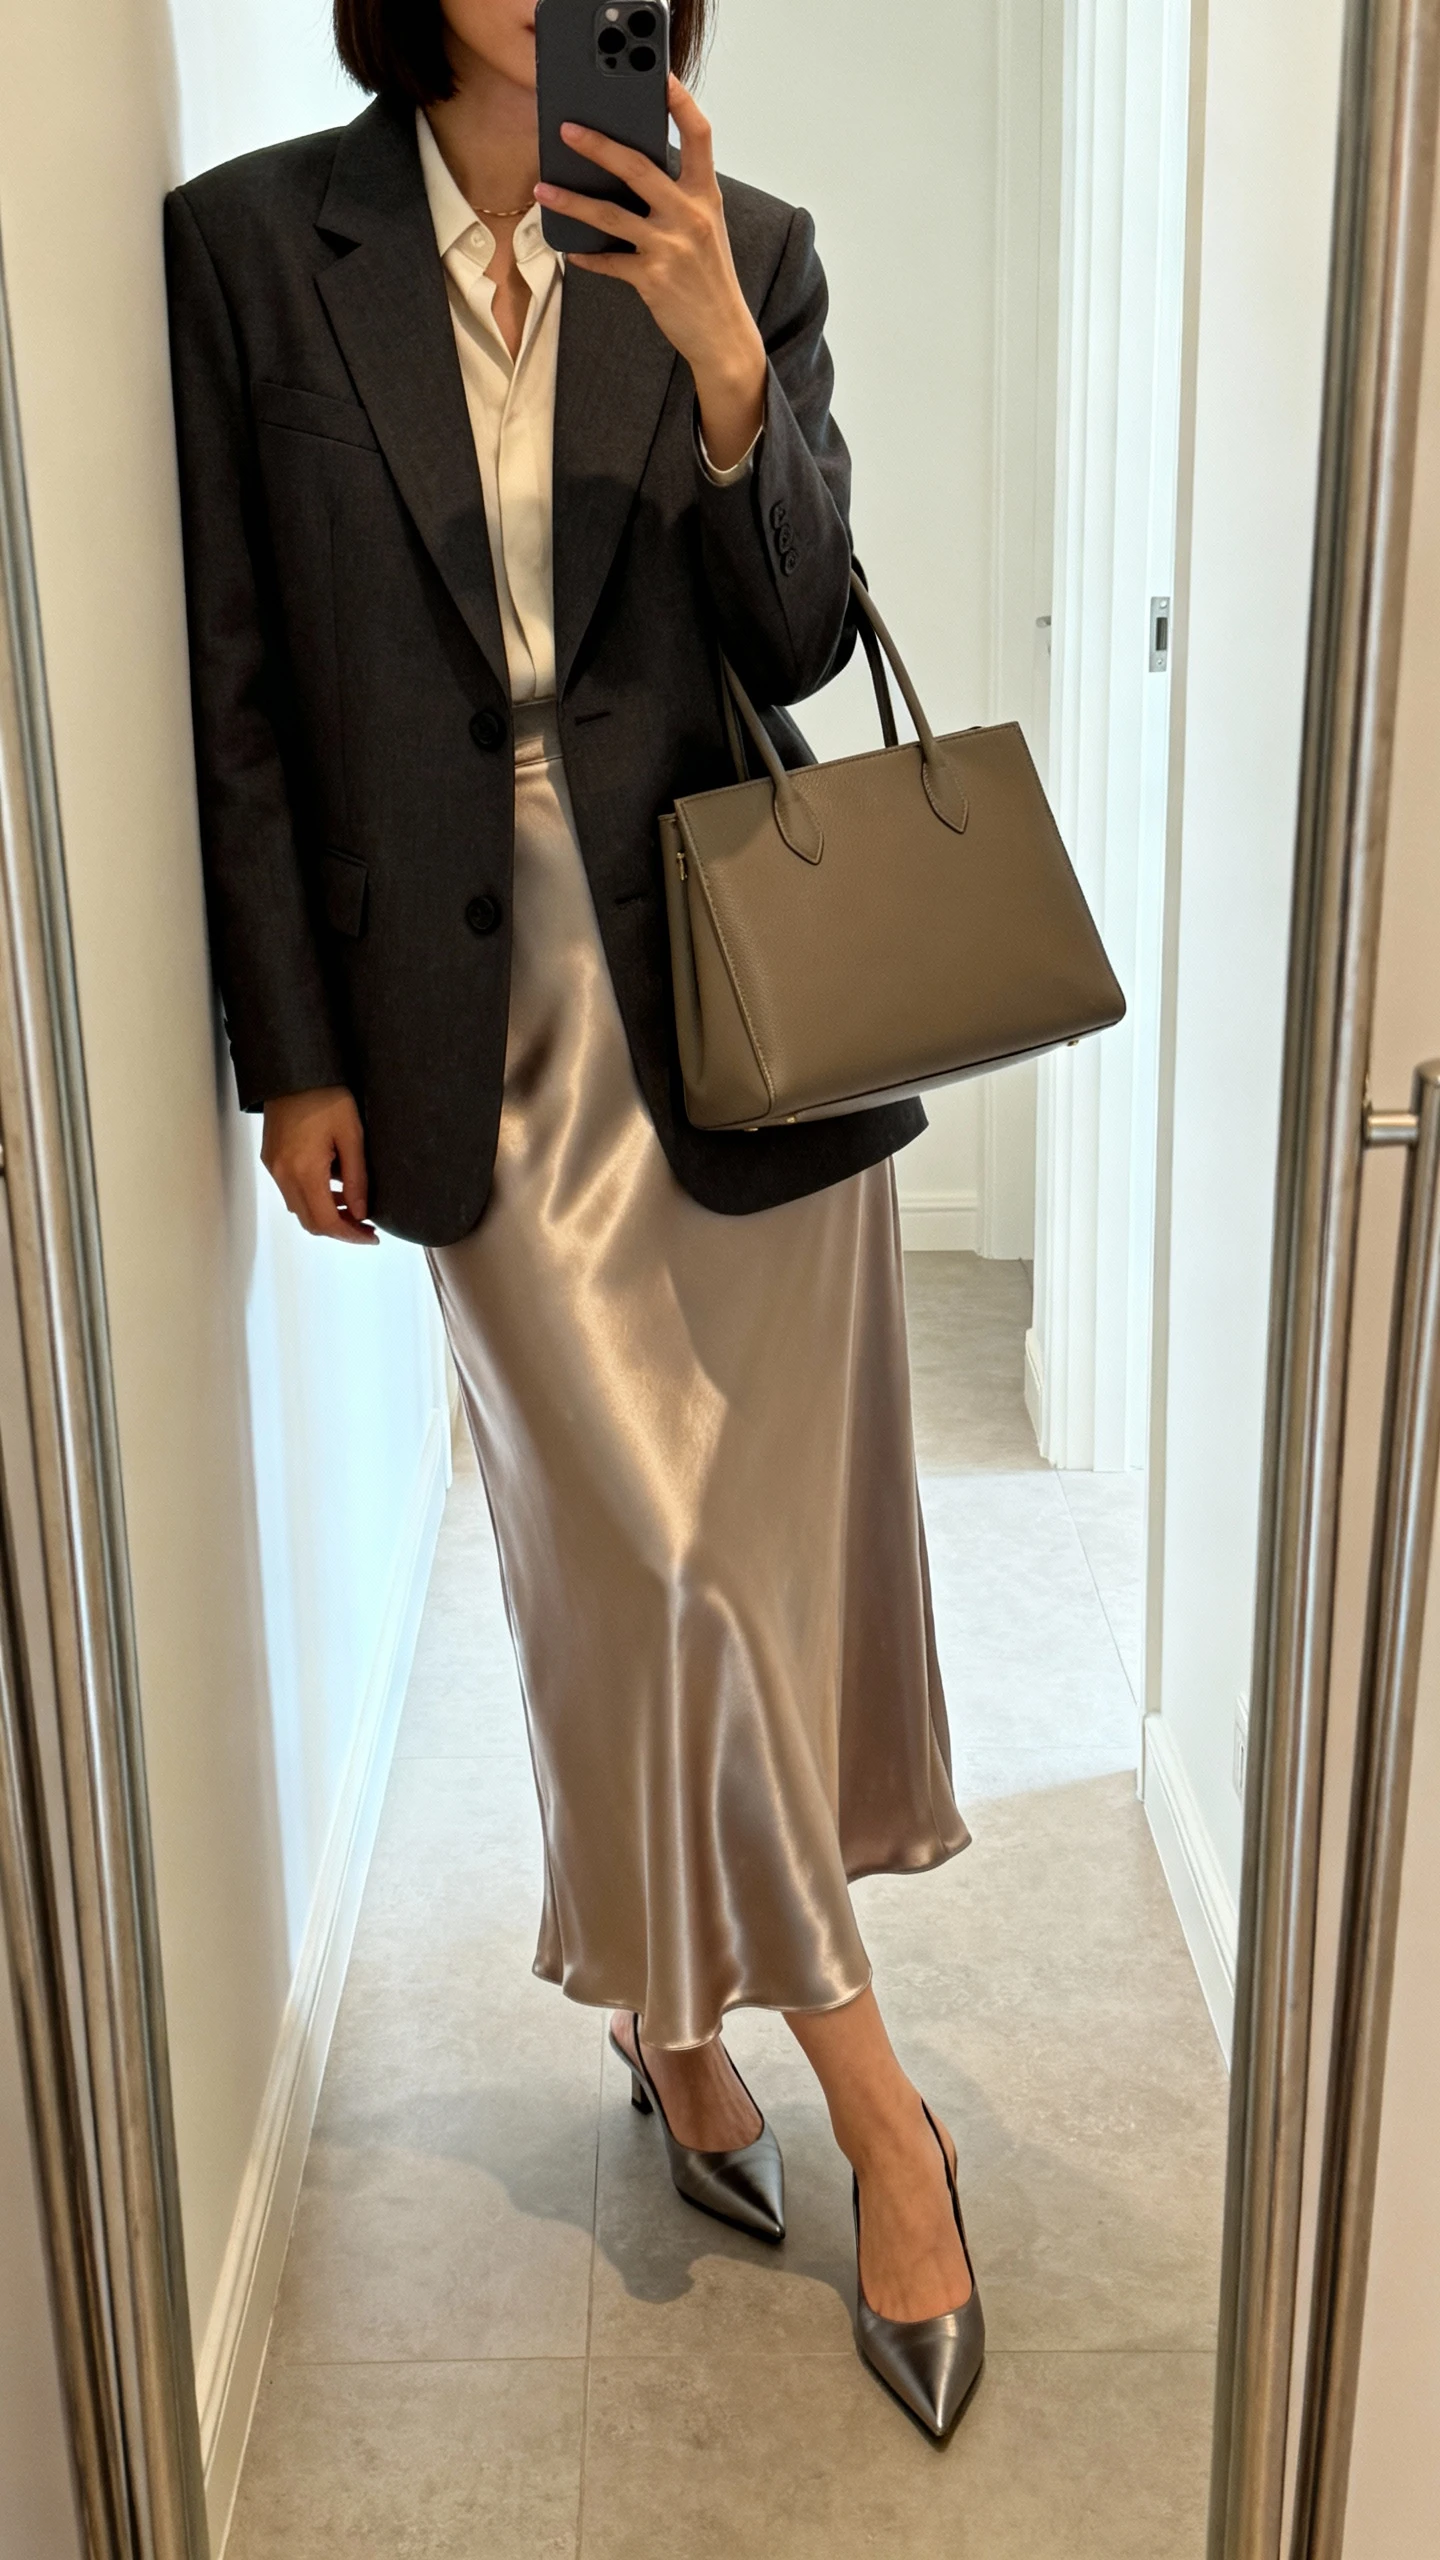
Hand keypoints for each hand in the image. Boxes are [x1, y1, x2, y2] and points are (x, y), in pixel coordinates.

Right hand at [261, 1087, 377, 1244]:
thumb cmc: (327, 1096)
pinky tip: (333, 1185)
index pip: (326, 1221)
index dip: (350, 1235)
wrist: (293, 1070)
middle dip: (339, 1229)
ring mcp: (274, 1167)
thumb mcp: (352, 1135)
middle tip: (366, 1226)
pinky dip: (313, 1197)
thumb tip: (361, 1213)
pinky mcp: (271, 1158)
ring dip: (325, 1213)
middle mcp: (284, 1175)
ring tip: (354, 1205)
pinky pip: (291, 1191)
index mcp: (304, 1170)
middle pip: (310, 1221)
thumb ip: (357, 1178)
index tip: (372, 1236)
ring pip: (299, 1208)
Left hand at [535, 77, 766, 470]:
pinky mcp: (651, 279)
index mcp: (706, 195)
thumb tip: (628, 172)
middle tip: (567, 129)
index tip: (659, 75)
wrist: (723, 334)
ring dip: (571, 201)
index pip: (699, 134)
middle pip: (638, 167)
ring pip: (610, 215)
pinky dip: (586, 255)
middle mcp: (690, 215)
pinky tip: (569, 248)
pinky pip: (608, 261)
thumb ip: (676, 198)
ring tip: (543, 189)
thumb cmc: (709, 277)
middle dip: (598, 144)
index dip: (680, 101)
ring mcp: (670, 247)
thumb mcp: (704, 229)